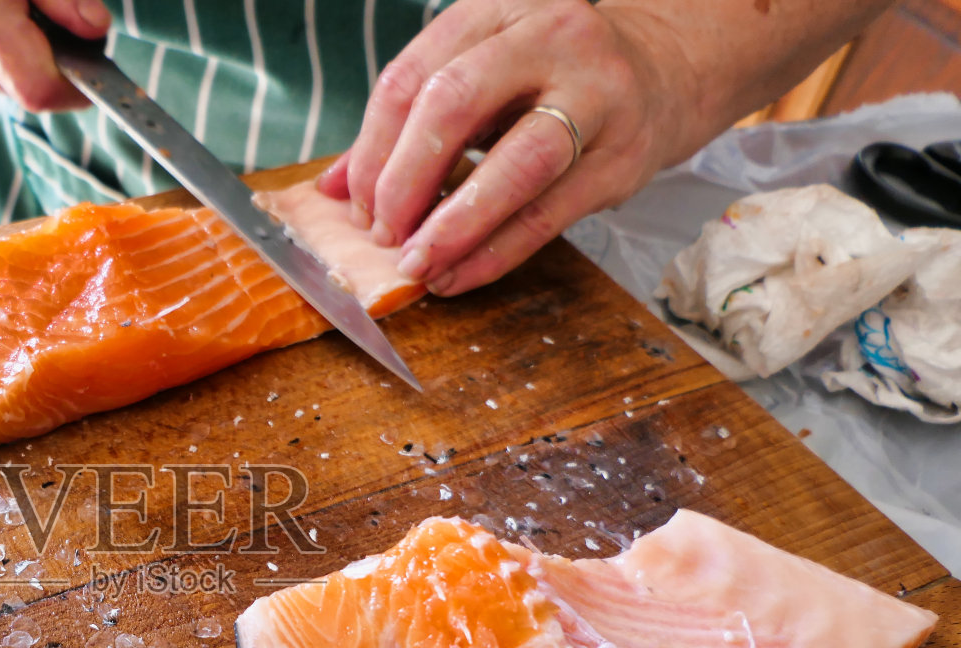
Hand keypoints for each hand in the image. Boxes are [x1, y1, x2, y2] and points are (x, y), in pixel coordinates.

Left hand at [317, 0, 680, 295]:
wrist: (664, 71)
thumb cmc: (547, 78)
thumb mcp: (478, 76)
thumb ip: (406, 125)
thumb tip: (330, 191)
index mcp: (496, 8)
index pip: (412, 75)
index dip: (371, 147)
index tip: (353, 202)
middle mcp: (550, 38)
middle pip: (455, 103)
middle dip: (405, 180)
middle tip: (381, 232)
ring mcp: (596, 96)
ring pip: (514, 165)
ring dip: (453, 225)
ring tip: (415, 264)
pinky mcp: (622, 158)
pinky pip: (547, 216)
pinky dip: (494, 254)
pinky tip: (457, 276)